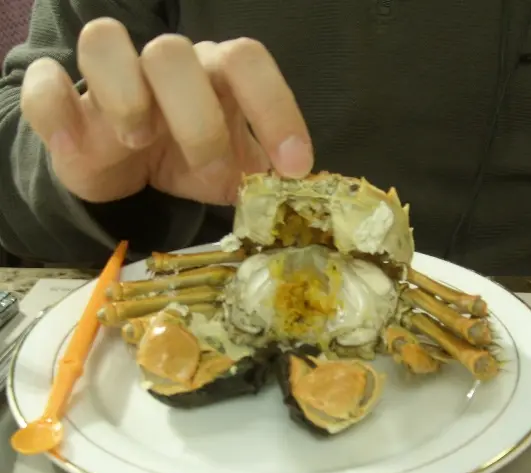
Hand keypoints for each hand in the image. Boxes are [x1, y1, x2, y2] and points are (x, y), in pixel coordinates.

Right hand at [20, 18, 313, 204]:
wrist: (128, 168)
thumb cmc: (187, 158)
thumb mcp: (232, 170)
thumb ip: (262, 173)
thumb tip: (302, 190)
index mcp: (213, 76)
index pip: (248, 61)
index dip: (276, 108)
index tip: (294, 167)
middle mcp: (165, 67)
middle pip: (172, 53)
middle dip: (196, 118)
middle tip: (207, 166)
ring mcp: (110, 80)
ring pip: (104, 42)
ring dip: (125, 96)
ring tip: (136, 141)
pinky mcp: (65, 103)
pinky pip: (45, 84)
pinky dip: (56, 110)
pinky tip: (78, 147)